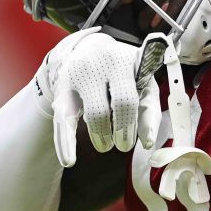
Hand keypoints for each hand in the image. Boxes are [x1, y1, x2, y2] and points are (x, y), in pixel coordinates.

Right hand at [35, 28, 161, 166]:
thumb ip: (148, 111)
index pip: (125, 99)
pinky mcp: (62, 89)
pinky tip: (68, 160)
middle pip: (102, 109)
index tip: (138, 143)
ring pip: (86, 115)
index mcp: (122, 61)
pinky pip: (62, 120)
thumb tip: (147, 142)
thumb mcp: (143, 84)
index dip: (131, 125)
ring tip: (105, 144)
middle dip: (116, 133)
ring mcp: (76, 76)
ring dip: (98, 136)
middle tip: (122, 145)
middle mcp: (96, 65)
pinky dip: (65, 143)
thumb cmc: (124, 73)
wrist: (90, 49)